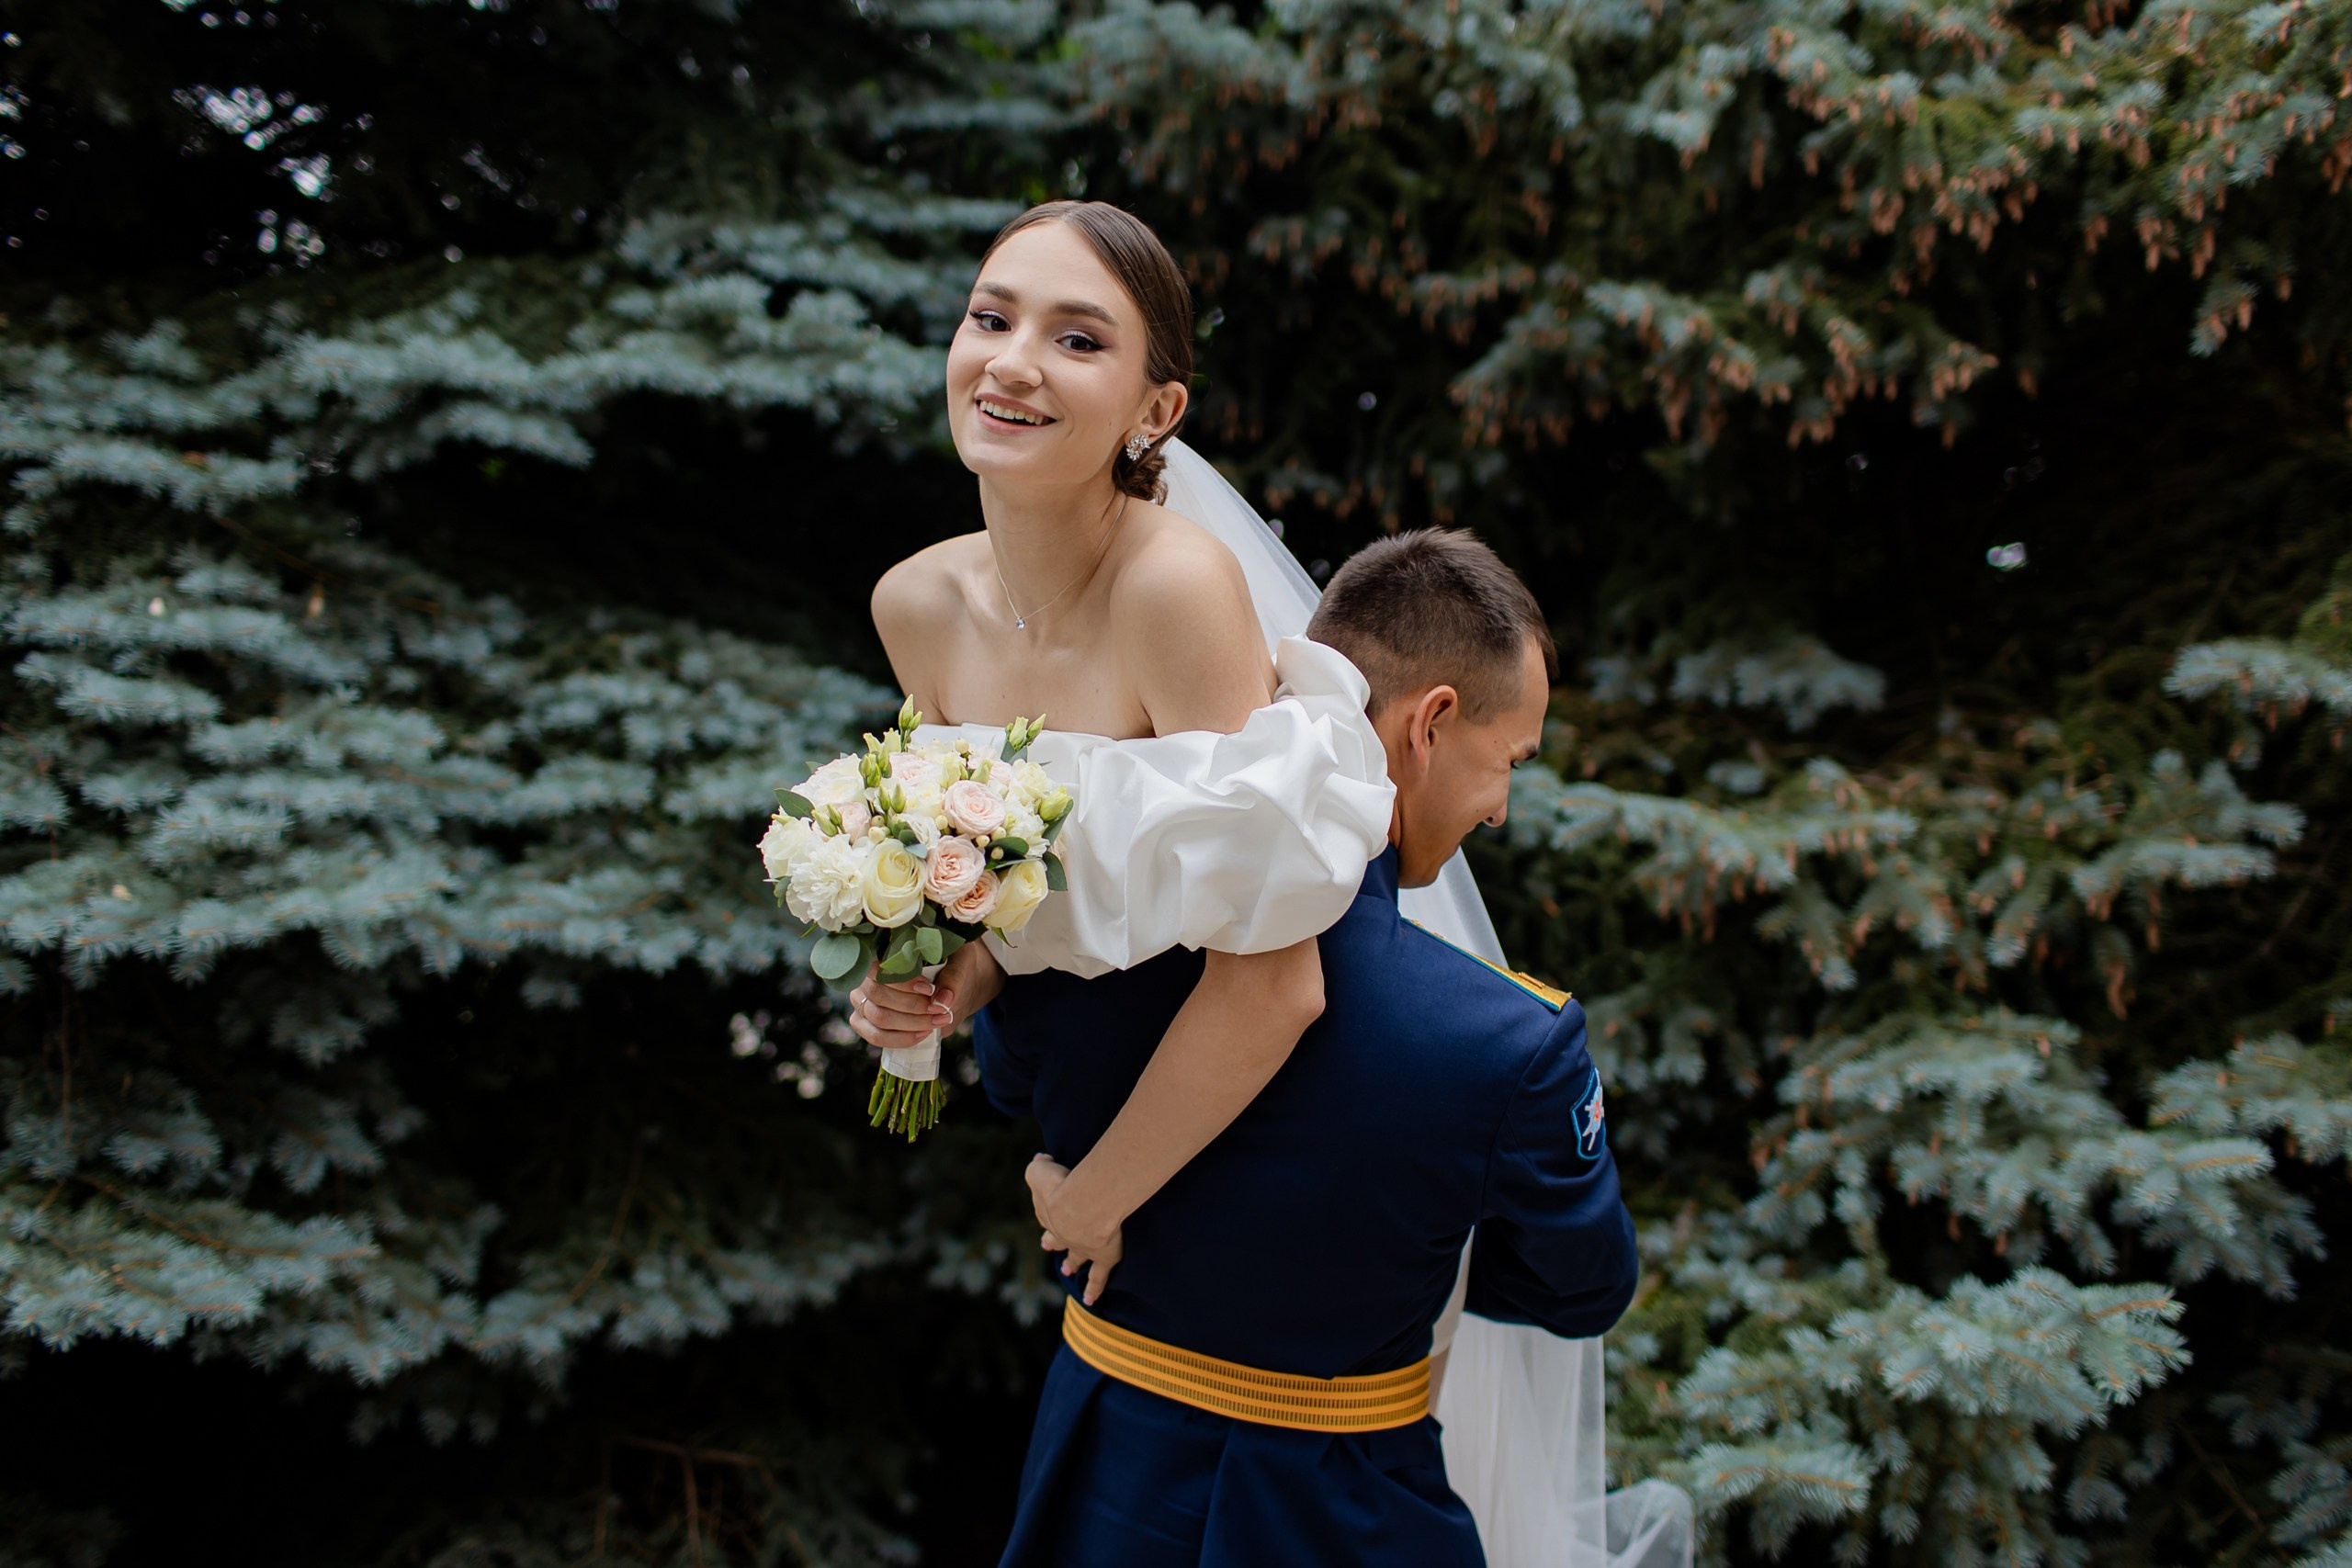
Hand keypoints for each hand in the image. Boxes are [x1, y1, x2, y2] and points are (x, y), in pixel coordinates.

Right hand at [845, 941, 1003, 1051]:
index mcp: (883, 954)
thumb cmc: (952, 966)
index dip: (902, 983)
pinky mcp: (866, 1023)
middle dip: (912, 1006)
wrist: (954, 985)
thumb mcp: (961, 962)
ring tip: (937, 1021)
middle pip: (878, 996)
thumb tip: (944, 999)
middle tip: (939, 1010)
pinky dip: (900, 1039)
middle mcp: (867, 977)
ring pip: (878, 1018)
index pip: (879, 968)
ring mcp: (863, 1001)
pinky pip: (875, 1036)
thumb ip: (953, 977)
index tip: (929, 989)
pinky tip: (923, 1033)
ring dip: (911, 1024)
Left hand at [1025, 1155, 1123, 1305]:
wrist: (1082, 1207)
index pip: (1045, 1214)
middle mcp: (1062, 1233)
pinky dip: (1094, 1289)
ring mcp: (1081, 1247)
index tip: (1045, 1214)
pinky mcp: (1103, 1257)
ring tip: (1067, 1270)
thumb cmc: (1062, 1184)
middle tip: (1047, 1246)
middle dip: (1052, 1242)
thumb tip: (1041, 1160)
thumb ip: (1038, 1165)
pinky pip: (1098, 1278)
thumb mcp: (1039, 1169)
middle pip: (1056, 1238)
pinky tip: (1090, 1300)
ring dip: (1071, 1263)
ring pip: (1075, 1258)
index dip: (1046, 1213)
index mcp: (1049, 1212)